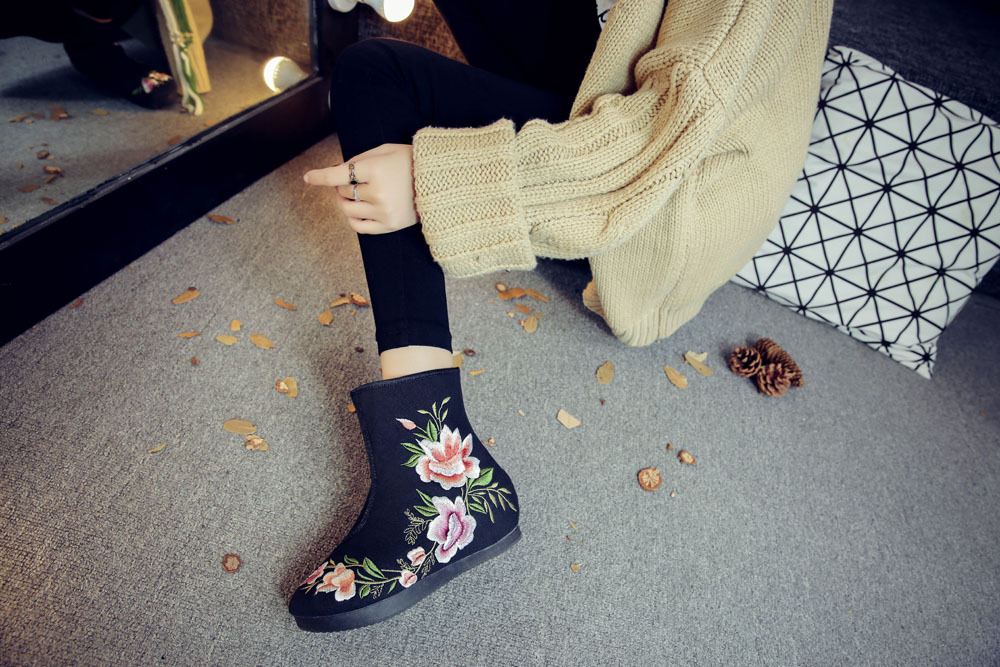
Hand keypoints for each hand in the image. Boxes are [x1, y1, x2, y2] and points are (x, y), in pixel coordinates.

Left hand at [303, 143, 418, 233]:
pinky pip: (359, 226)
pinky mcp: (389, 225)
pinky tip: (358, 209)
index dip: (319, 176)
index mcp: (375, 169)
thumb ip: (358, 160)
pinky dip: (353, 218)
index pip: (337, 175)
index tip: (307, 178)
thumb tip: (335, 172)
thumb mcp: (384, 150)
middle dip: (342, 186)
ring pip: (347, 209)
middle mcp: (378, 192)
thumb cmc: (410, 162)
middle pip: (342, 192)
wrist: (440, 181)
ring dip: (345, 201)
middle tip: (350, 181)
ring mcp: (383, 211)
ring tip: (355, 195)